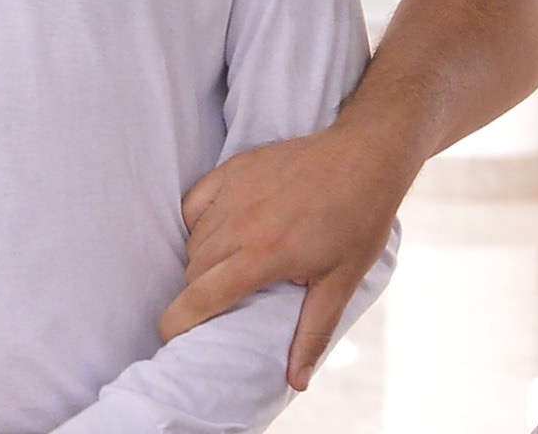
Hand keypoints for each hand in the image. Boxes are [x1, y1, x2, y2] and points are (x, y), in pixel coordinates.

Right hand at [161, 123, 413, 390]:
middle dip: (201, 292)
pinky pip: (195, 203)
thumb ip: (313, 332)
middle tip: (229, 297)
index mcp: (263, 256)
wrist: (365, 156)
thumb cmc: (358, 220)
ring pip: (194, 239)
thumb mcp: (341, 282)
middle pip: (194, 271)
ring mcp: (234, 192)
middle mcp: (240, 224)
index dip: (177, 322)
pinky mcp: (234, 168)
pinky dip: (198, 222)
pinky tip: (220, 230)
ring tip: (233, 265)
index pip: (200, 297)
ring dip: (202, 259)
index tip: (173, 336)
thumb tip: (297, 382)